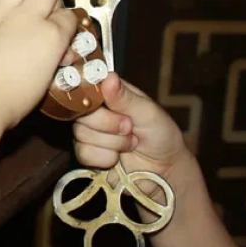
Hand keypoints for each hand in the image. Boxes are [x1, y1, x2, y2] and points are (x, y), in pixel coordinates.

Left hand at [0, 0, 77, 134]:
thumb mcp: (44, 83)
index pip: (69, 16)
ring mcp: (0, 16)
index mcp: (51, 37)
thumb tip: (58, 52)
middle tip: (42, 13)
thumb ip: (52, 60)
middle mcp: (28, 19)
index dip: (66, 23)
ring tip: (17, 5)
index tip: (61, 32)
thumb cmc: (11, 103)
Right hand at [72, 74, 190, 196]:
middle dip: (109, 124)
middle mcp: (95, 109)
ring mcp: (89, 131)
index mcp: (108, 92)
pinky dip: (105, 158)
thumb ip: (125, 97)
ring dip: (112, 143)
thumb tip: (108, 77)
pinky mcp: (86, 153)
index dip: (93, 98)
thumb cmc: (161, 135)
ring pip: (81, 133)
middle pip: (82, 112)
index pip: (87, 87)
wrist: (164, 169)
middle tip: (130, 128)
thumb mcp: (148, 112)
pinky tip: (117, 156)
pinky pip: (83, 153)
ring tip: (129, 143)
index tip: (111, 107)